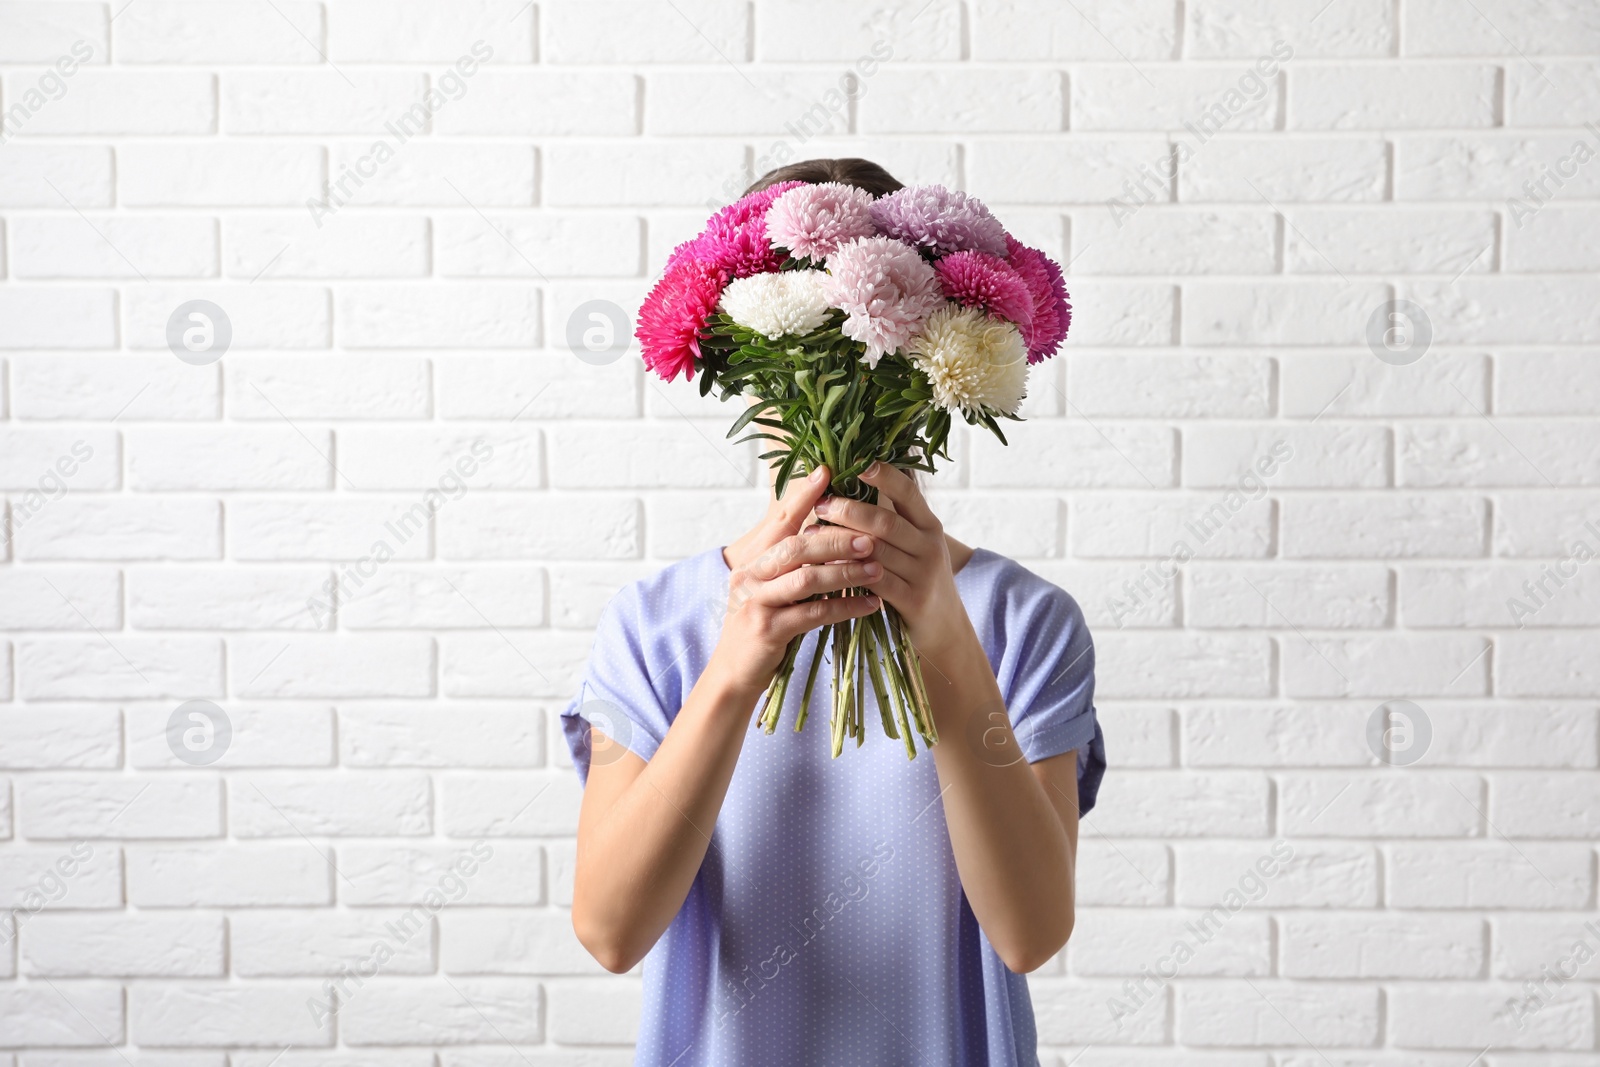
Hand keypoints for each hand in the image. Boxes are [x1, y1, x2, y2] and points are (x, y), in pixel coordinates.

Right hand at [711, 465, 885, 696]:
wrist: (732, 672)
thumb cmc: (760, 623)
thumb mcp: (769, 585)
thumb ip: (791, 559)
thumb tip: (826, 527)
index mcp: (752, 559)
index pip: (780, 521)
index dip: (802, 496)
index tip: (828, 472)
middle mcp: (750, 575)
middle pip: (796, 547)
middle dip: (835, 539)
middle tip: (870, 535)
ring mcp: (756, 603)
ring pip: (806, 580)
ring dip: (845, 573)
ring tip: (876, 568)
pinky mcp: (768, 631)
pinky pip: (813, 615)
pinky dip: (844, 608)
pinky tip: (870, 605)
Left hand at [810, 462, 969, 655]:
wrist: (944, 625)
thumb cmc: (918, 576)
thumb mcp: (915, 544)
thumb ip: (891, 520)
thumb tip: (850, 484)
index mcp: (929, 524)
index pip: (908, 492)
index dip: (884, 475)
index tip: (857, 462)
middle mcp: (929, 545)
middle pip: (885, 522)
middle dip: (849, 510)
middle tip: (821, 504)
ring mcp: (923, 574)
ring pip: (876, 552)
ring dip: (839, 542)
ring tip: (811, 535)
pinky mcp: (913, 600)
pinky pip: (875, 583)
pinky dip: (849, 574)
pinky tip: (826, 568)